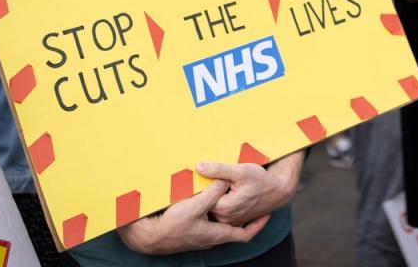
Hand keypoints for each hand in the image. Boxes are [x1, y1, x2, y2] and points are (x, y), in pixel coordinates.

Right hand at [116, 179, 269, 253]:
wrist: (150, 236)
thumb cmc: (173, 225)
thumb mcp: (196, 206)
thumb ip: (212, 193)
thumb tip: (225, 181)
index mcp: (217, 234)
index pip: (244, 234)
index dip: (257, 225)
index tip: (267, 214)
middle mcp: (210, 237)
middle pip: (233, 227)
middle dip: (242, 215)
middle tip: (251, 202)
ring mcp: (199, 233)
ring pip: (219, 221)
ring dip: (226, 209)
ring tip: (230, 194)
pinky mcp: (189, 227)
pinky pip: (206, 218)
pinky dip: (211, 208)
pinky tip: (206, 195)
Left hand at [199, 151, 304, 225]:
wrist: (279, 190)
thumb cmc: (261, 180)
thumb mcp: (240, 171)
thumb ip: (218, 169)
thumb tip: (199, 167)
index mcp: (224, 208)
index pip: (203, 196)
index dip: (203, 184)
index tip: (202, 175)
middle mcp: (226, 218)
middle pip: (208, 202)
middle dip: (208, 190)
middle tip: (214, 177)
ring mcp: (231, 220)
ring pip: (214, 206)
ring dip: (215, 195)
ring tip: (224, 183)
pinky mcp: (235, 220)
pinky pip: (222, 210)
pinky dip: (222, 201)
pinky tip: (229, 190)